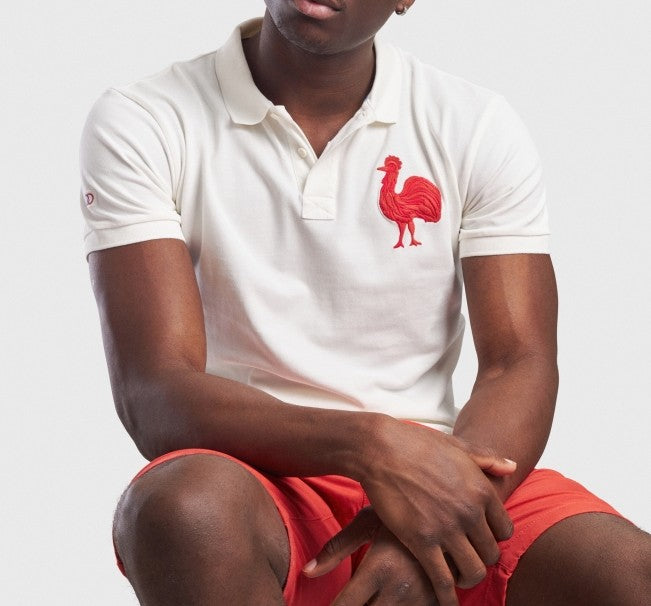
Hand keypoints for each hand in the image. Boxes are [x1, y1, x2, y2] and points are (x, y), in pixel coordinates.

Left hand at [304, 507, 437, 604]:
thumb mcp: (367, 523)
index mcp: (379, 567)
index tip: (333, 604)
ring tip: (376, 590)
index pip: (346, 605)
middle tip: (358, 593)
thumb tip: (306, 572)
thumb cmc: (400, 509)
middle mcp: (400, 587)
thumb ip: (336, 548)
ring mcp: (421, 598)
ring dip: (378, 605)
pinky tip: (392, 594)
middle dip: (359, 605)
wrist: (449, 506)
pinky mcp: (437, 602)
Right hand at [356, 418, 515, 605]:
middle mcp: (469, 512)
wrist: (380, 449)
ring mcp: (446, 528)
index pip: (505, 529)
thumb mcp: (456, 446)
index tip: (480, 539)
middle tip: (466, 559)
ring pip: (473, 571)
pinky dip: (446, 596)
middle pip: (491, 553)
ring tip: (456, 578)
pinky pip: (443, 580)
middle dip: (480, 559)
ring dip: (467, 578)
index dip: (493, 537)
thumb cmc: (415, 444)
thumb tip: (511, 466)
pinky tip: (444, 600)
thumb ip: (486, 458)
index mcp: (481, 489)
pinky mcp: (421, 541)